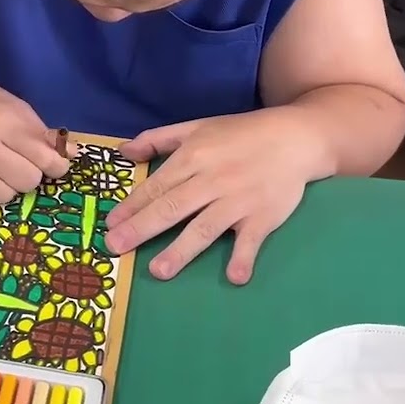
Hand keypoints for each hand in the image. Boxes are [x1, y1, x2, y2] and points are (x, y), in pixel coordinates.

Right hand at [0, 73, 69, 216]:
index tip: (52, 165)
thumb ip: (41, 133)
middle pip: (27, 182)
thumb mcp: (14, 107)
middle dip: (27, 174)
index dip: (55, 166)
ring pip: (4, 197)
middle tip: (13, 162)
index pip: (46, 160)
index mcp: (5, 124)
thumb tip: (70, 156)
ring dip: (3, 186)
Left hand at [104, 108, 319, 283]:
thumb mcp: (197, 126)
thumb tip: (124, 152)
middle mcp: (212, 180)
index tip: (109, 225)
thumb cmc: (241, 134)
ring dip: (182, 250)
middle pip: (172, 208)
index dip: (131, 206)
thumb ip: (159, 139)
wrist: (295, 137)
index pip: (156, 186)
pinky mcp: (264, 216)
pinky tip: (234, 276)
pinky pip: (252, 240)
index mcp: (193, 157)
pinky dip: (244, 257)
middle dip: (141, 228)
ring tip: (159, 271)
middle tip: (116, 248)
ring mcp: (238, 201)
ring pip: (205, 227)